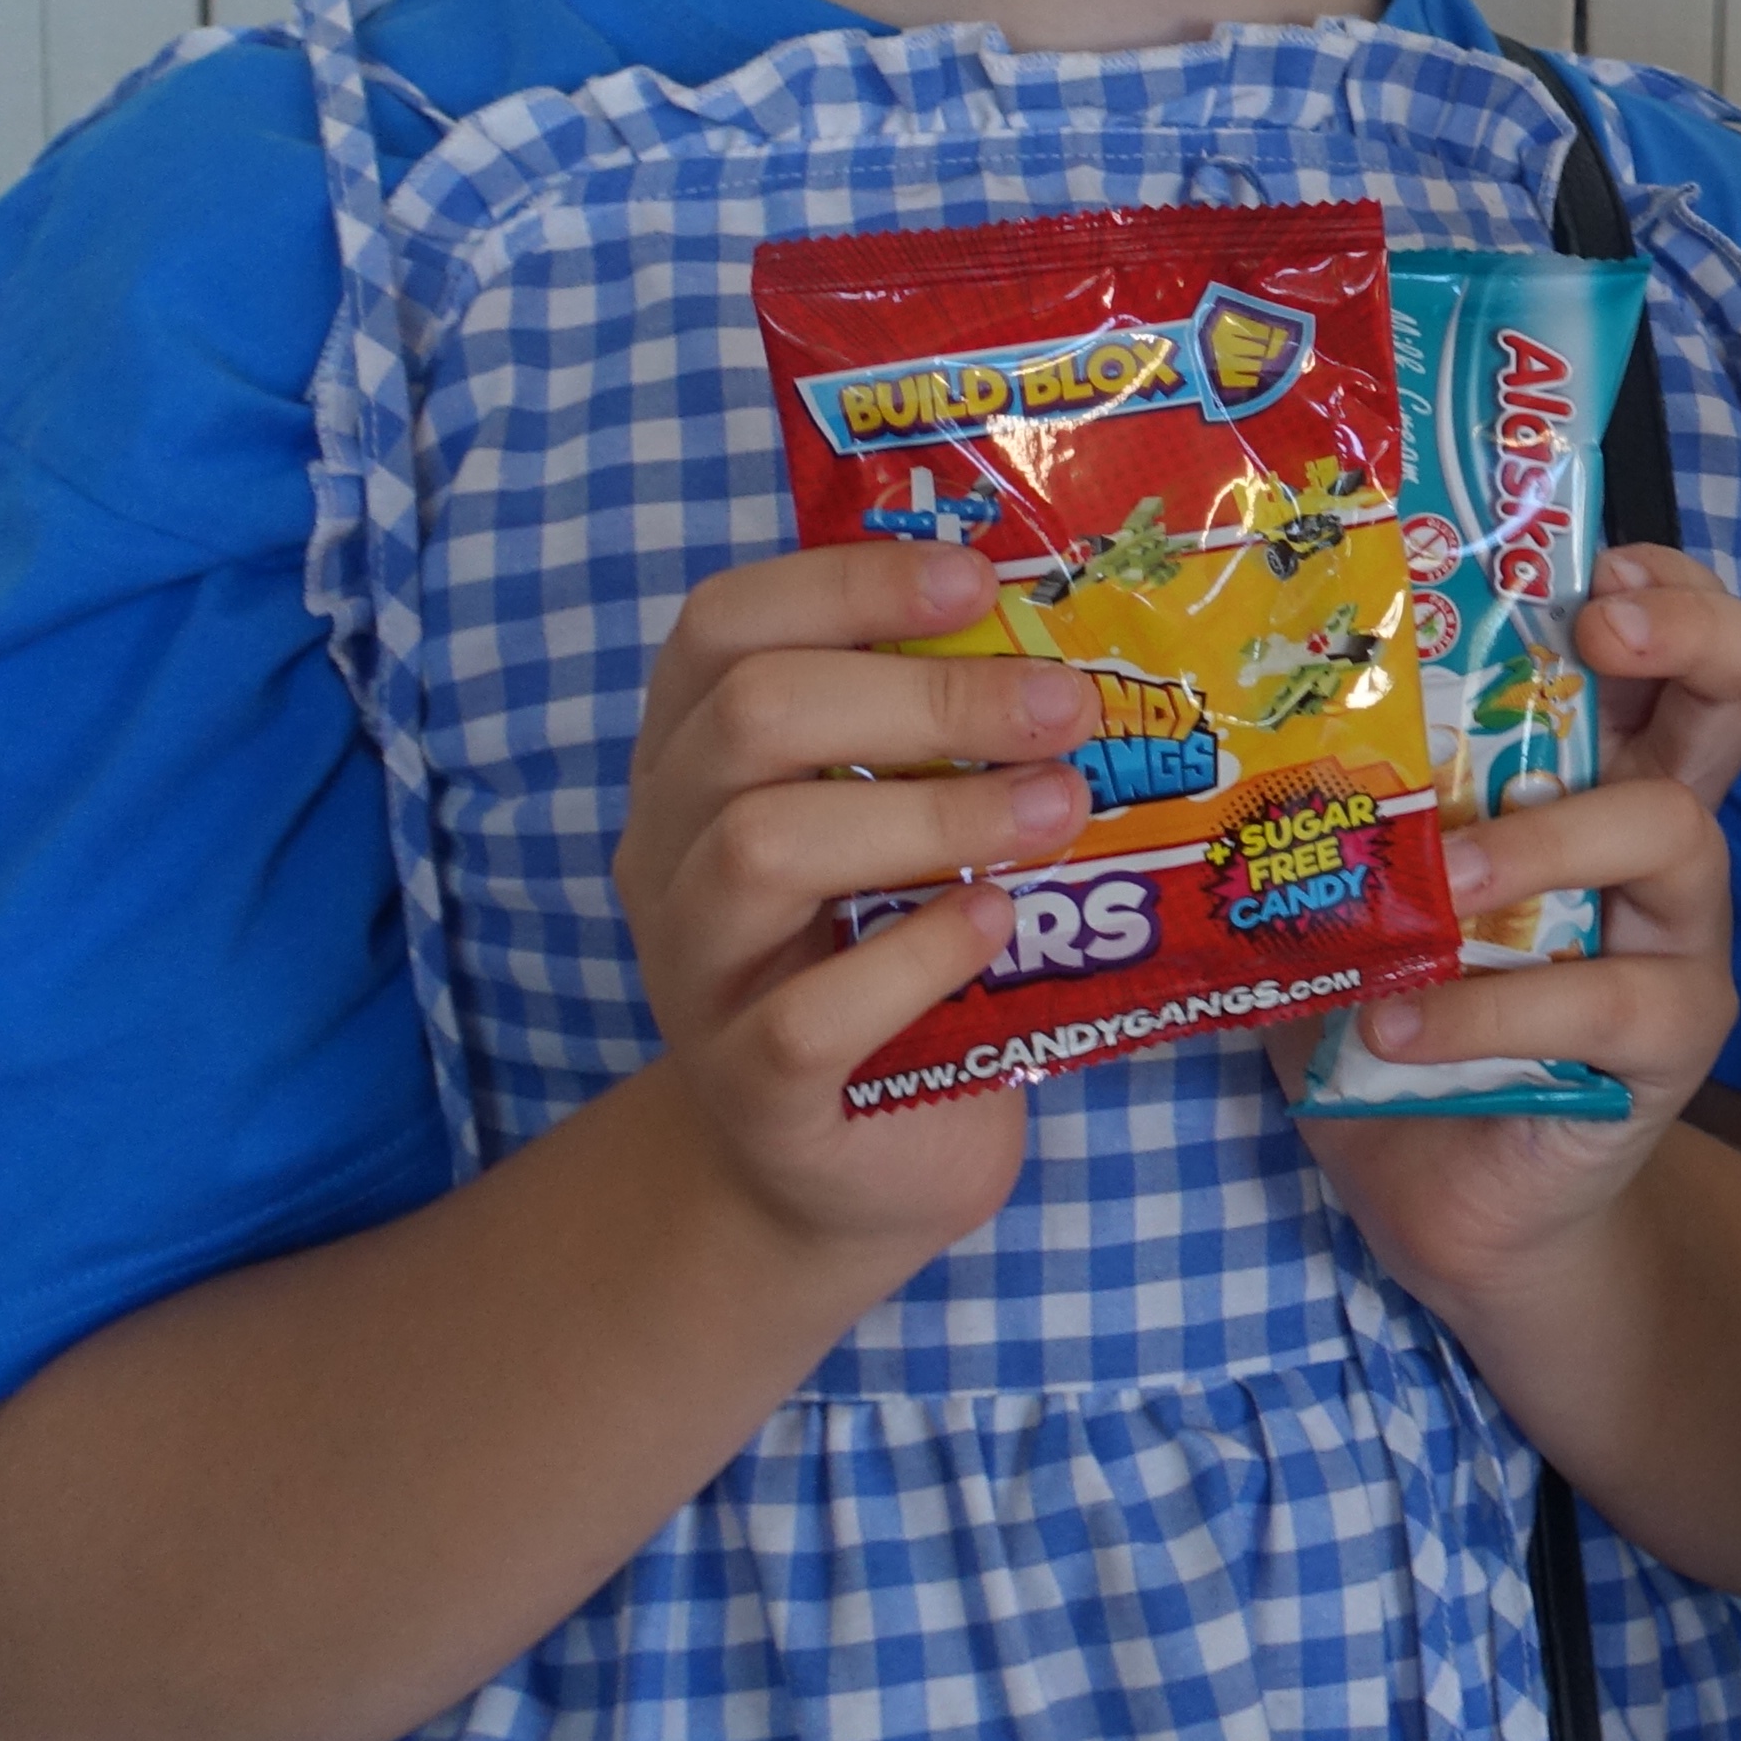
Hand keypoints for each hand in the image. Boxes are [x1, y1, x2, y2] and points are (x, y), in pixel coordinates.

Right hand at [614, 541, 1076, 1256]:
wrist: (847, 1161)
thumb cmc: (892, 952)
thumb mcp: (902, 823)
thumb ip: (941, 735)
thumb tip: (1071, 635)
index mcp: (696, 760)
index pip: (722, 624)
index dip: (847, 583)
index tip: (979, 579)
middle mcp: (669, 852)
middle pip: (752, 717)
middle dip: (928, 695)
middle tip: (1067, 709)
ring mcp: (696, 974)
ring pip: (762, 848)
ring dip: (936, 815)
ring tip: (1056, 812)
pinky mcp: (750, 1091)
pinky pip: (809, 1012)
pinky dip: (917, 956)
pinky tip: (995, 926)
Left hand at [1281, 557, 1740, 1296]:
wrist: (1448, 1200)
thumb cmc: (1399, 1019)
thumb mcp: (1346, 899)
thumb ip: (1309, 821)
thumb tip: (1189, 742)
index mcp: (1590, 771)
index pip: (1666, 638)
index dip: (1657, 581)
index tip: (1587, 567)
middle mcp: (1656, 832)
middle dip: (1689, 629)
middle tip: (1599, 631)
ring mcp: (1680, 936)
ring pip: (1674, 833)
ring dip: (1545, 839)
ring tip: (1444, 879)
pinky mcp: (1670, 1042)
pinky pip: (1604, 999)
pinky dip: (1488, 1006)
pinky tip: (1394, 1025)